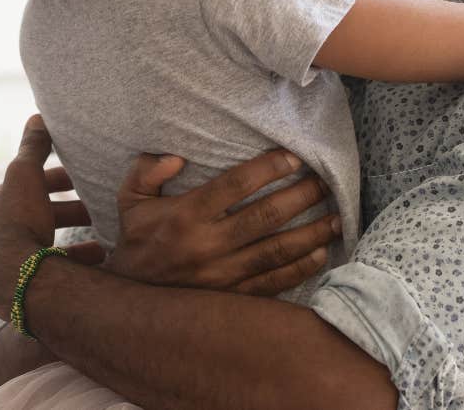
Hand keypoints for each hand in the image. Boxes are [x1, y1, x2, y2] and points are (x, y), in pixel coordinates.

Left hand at [0, 115, 103, 319]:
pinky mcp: (18, 285)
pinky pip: (51, 267)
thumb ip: (33, 147)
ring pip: (45, 241)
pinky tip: (97, 256)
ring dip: (74, 236)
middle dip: (68, 209)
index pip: (26, 185)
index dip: (55, 179)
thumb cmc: (17, 222)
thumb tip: (37, 116)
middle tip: (96, 207)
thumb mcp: (25, 175)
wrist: (14, 279)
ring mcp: (2, 263)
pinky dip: (75, 259)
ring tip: (102, 233)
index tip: (81, 179)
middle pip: (37, 214)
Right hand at [104, 150, 341, 295]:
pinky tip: (320, 254)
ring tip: (337, 218)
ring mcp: (223, 276)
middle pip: (265, 217)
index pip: (235, 185)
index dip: (268, 168)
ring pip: (276, 251)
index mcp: (186, 215)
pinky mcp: (232, 299)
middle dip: (301, 197)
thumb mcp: (129, 201)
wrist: (127, 305)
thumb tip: (176, 158)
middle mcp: (208, 245)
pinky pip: (273, 283)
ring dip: (311, 234)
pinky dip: (300, 269)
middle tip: (324, 182)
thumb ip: (146, 171)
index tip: (294, 158)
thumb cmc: (136, 242)